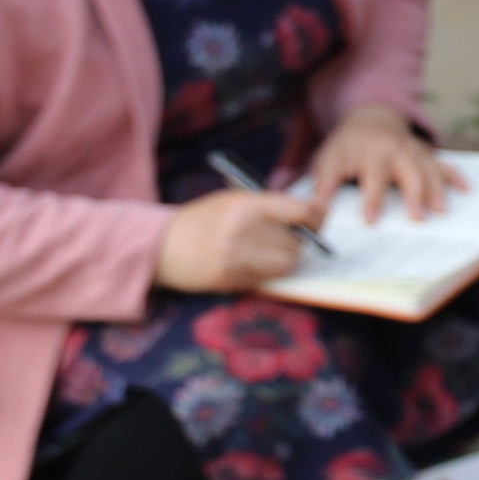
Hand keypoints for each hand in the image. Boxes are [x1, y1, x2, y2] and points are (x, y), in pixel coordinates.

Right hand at [155, 187, 316, 292]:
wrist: (160, 246)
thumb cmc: (202, 220)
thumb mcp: (233, 200)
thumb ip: (269, 206)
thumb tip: (313, 213)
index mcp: (247, 205)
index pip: (301, 211)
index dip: (317, 217)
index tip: (318, 220)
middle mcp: (243, 230)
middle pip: (296, 242)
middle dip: (296, 242)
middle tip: (283, 239)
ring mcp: (235, 257)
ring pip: (286, 264)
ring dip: (284, 261)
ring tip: (268, 253)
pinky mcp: (229, 280)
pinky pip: (266, 279)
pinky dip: (265, 274)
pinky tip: (248, 265)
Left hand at [310, 105, 458, 222]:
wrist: (368, 118)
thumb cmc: (346, 147)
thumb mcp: (327, 161)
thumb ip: (323, 185)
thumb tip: (316, 210)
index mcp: (371, 153)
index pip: (373, 179)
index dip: (372, 200)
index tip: (371, 220)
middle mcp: (397, 150)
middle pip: (409, 172)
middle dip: (415, 194)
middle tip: (417, 218)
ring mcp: (414, 151)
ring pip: (430, 169)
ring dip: (437, 189)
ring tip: (441, 210)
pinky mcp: (426, 154)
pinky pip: (444, 163)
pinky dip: (456, 176)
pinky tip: (466, 190)